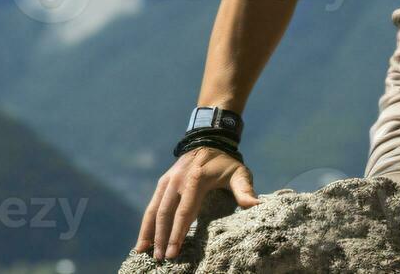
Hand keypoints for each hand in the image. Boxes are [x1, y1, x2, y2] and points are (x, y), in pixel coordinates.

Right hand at [135, 146, 260, 261]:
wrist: (208, 141)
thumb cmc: (226, 163)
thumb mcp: (239, 173)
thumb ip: (245, 190)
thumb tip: (257, 206)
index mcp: (196, 179)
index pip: (185, 211)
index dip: (178, 233)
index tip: (174, 252)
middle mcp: (178, 180)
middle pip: (166, 213)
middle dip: (161, 237)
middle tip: (161, 258)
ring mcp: (168, 181)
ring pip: (153, 209)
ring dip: (148, 232)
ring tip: (143, 252)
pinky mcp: (162, 183)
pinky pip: (152, 205)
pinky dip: (146, 223)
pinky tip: (142, 239)